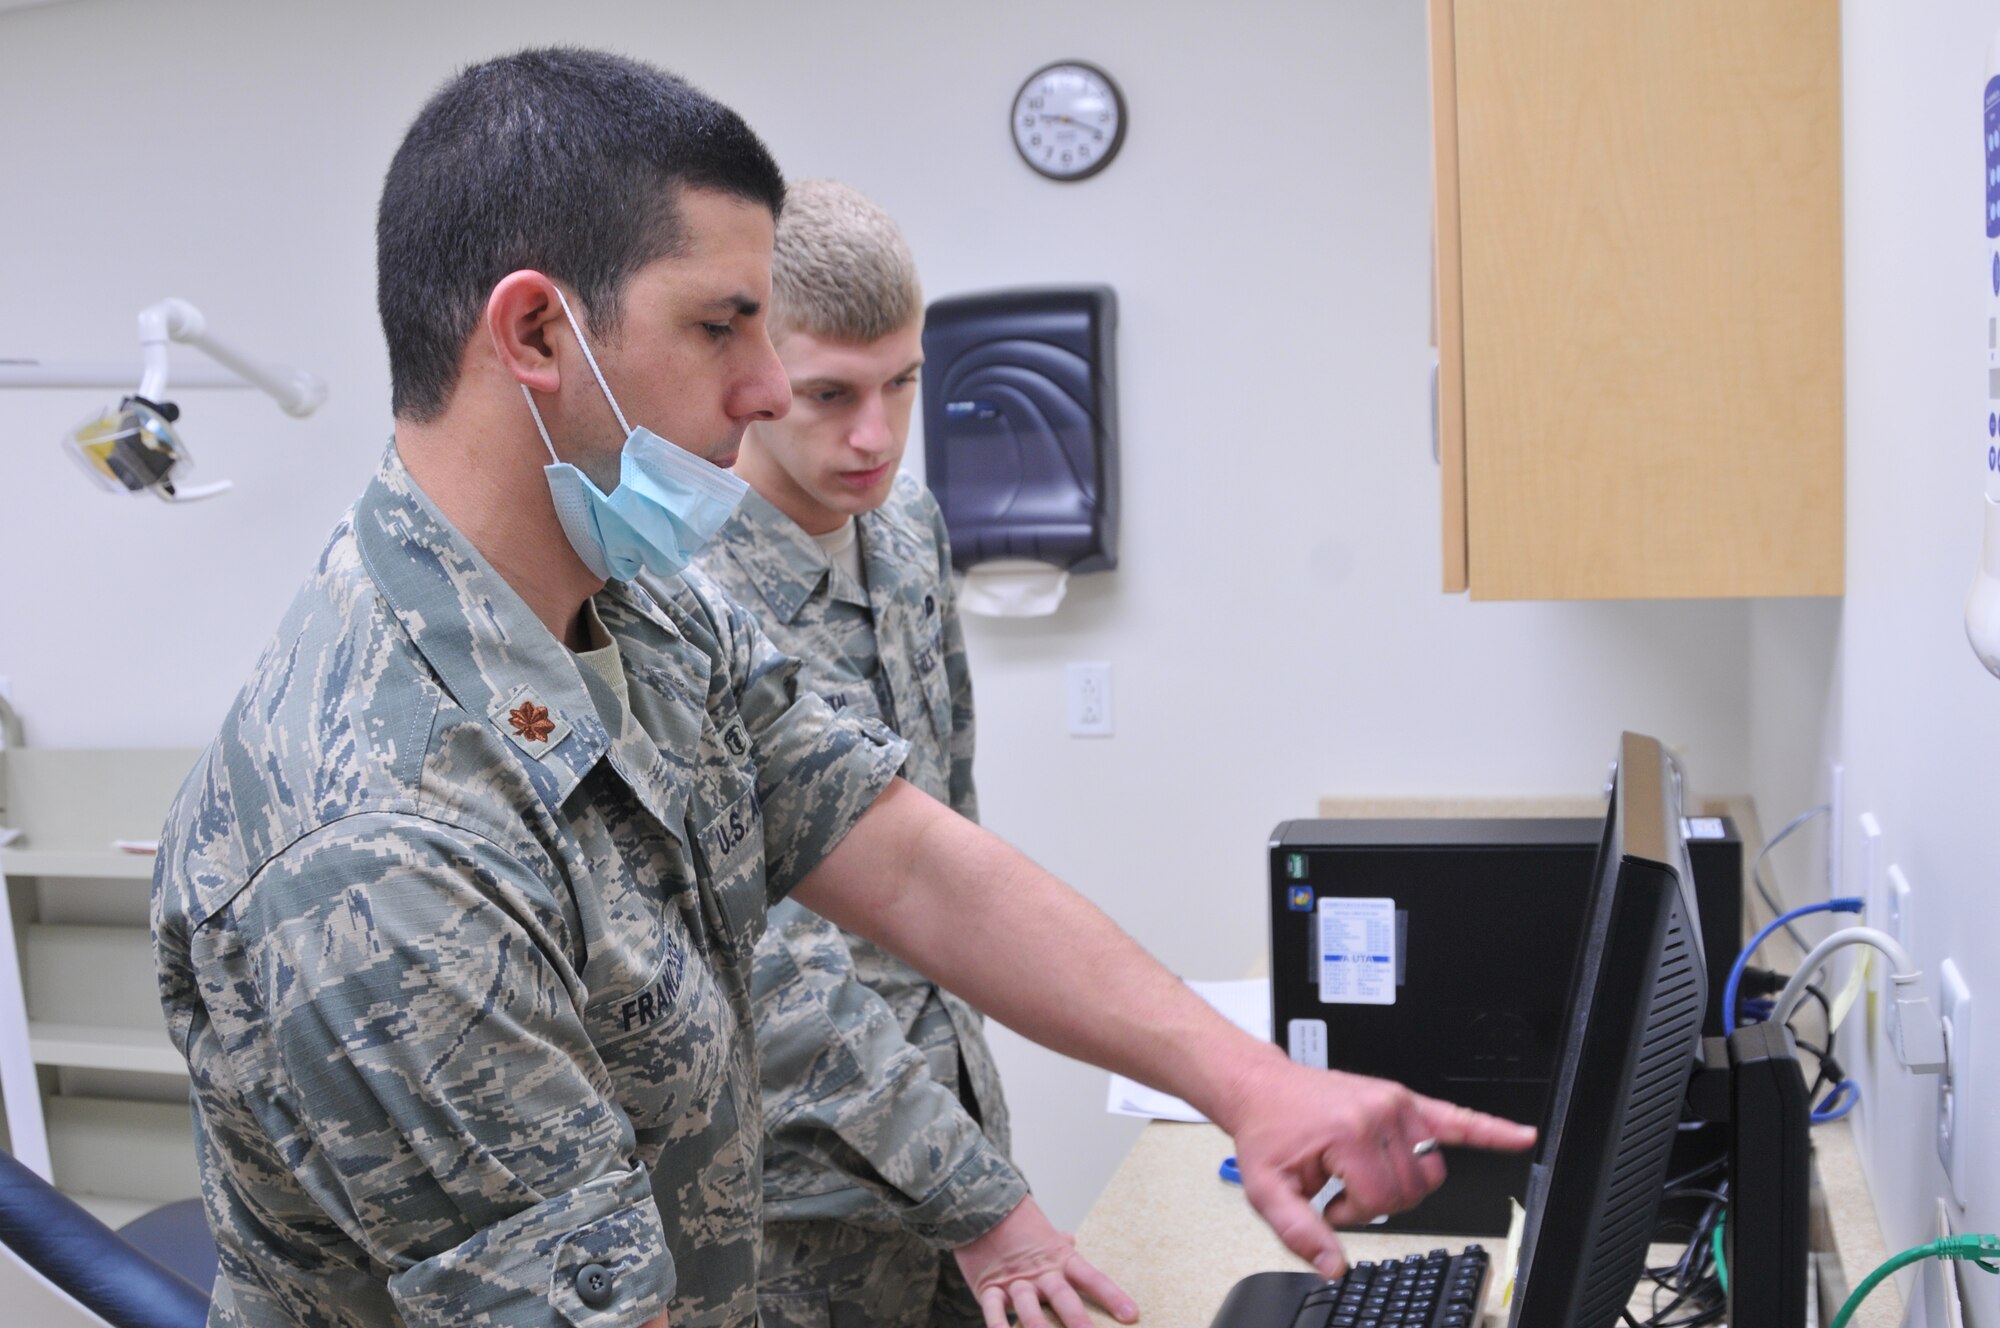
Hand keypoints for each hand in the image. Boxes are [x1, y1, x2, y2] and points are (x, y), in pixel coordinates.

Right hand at [953, 1195, 1138, 1326]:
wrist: (977, 1204)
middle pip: (1063, 1298)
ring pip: (1028, 1308)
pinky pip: (993, 1310)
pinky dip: (998, 1326)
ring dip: (1037, 1327)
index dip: (1112, 1297)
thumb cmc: (1015, 1222)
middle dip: (1077, 1320)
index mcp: (1059, 1259)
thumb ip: (1059, 1243)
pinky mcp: (988, 1288)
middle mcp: (1040, 1273)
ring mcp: (1014, 1281)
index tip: (1131, 1315)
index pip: (1092, 1278)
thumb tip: (1072, 1239)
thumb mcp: (1042, 1232)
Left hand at [1225, 1060, 1535, 1278]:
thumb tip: (1333, 1267)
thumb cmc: (1267, 1132)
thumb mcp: (1266, 1189)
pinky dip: (1491, 1130)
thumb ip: (1298, 1232)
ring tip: (1364, 1176)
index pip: (1381, 1201)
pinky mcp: (1405, 1099)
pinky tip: (1520, 1136)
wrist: (1263, 1088)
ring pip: (1429, 1172)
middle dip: (1375, 1202)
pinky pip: (1458, 1118)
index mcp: (1349, 1132)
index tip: (1328, 1205)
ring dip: (1402, 1185)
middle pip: (1409, 1189)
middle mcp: (1380, 1113)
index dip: (1353, 1215)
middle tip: (1340, 1191)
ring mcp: (1397, 1104)